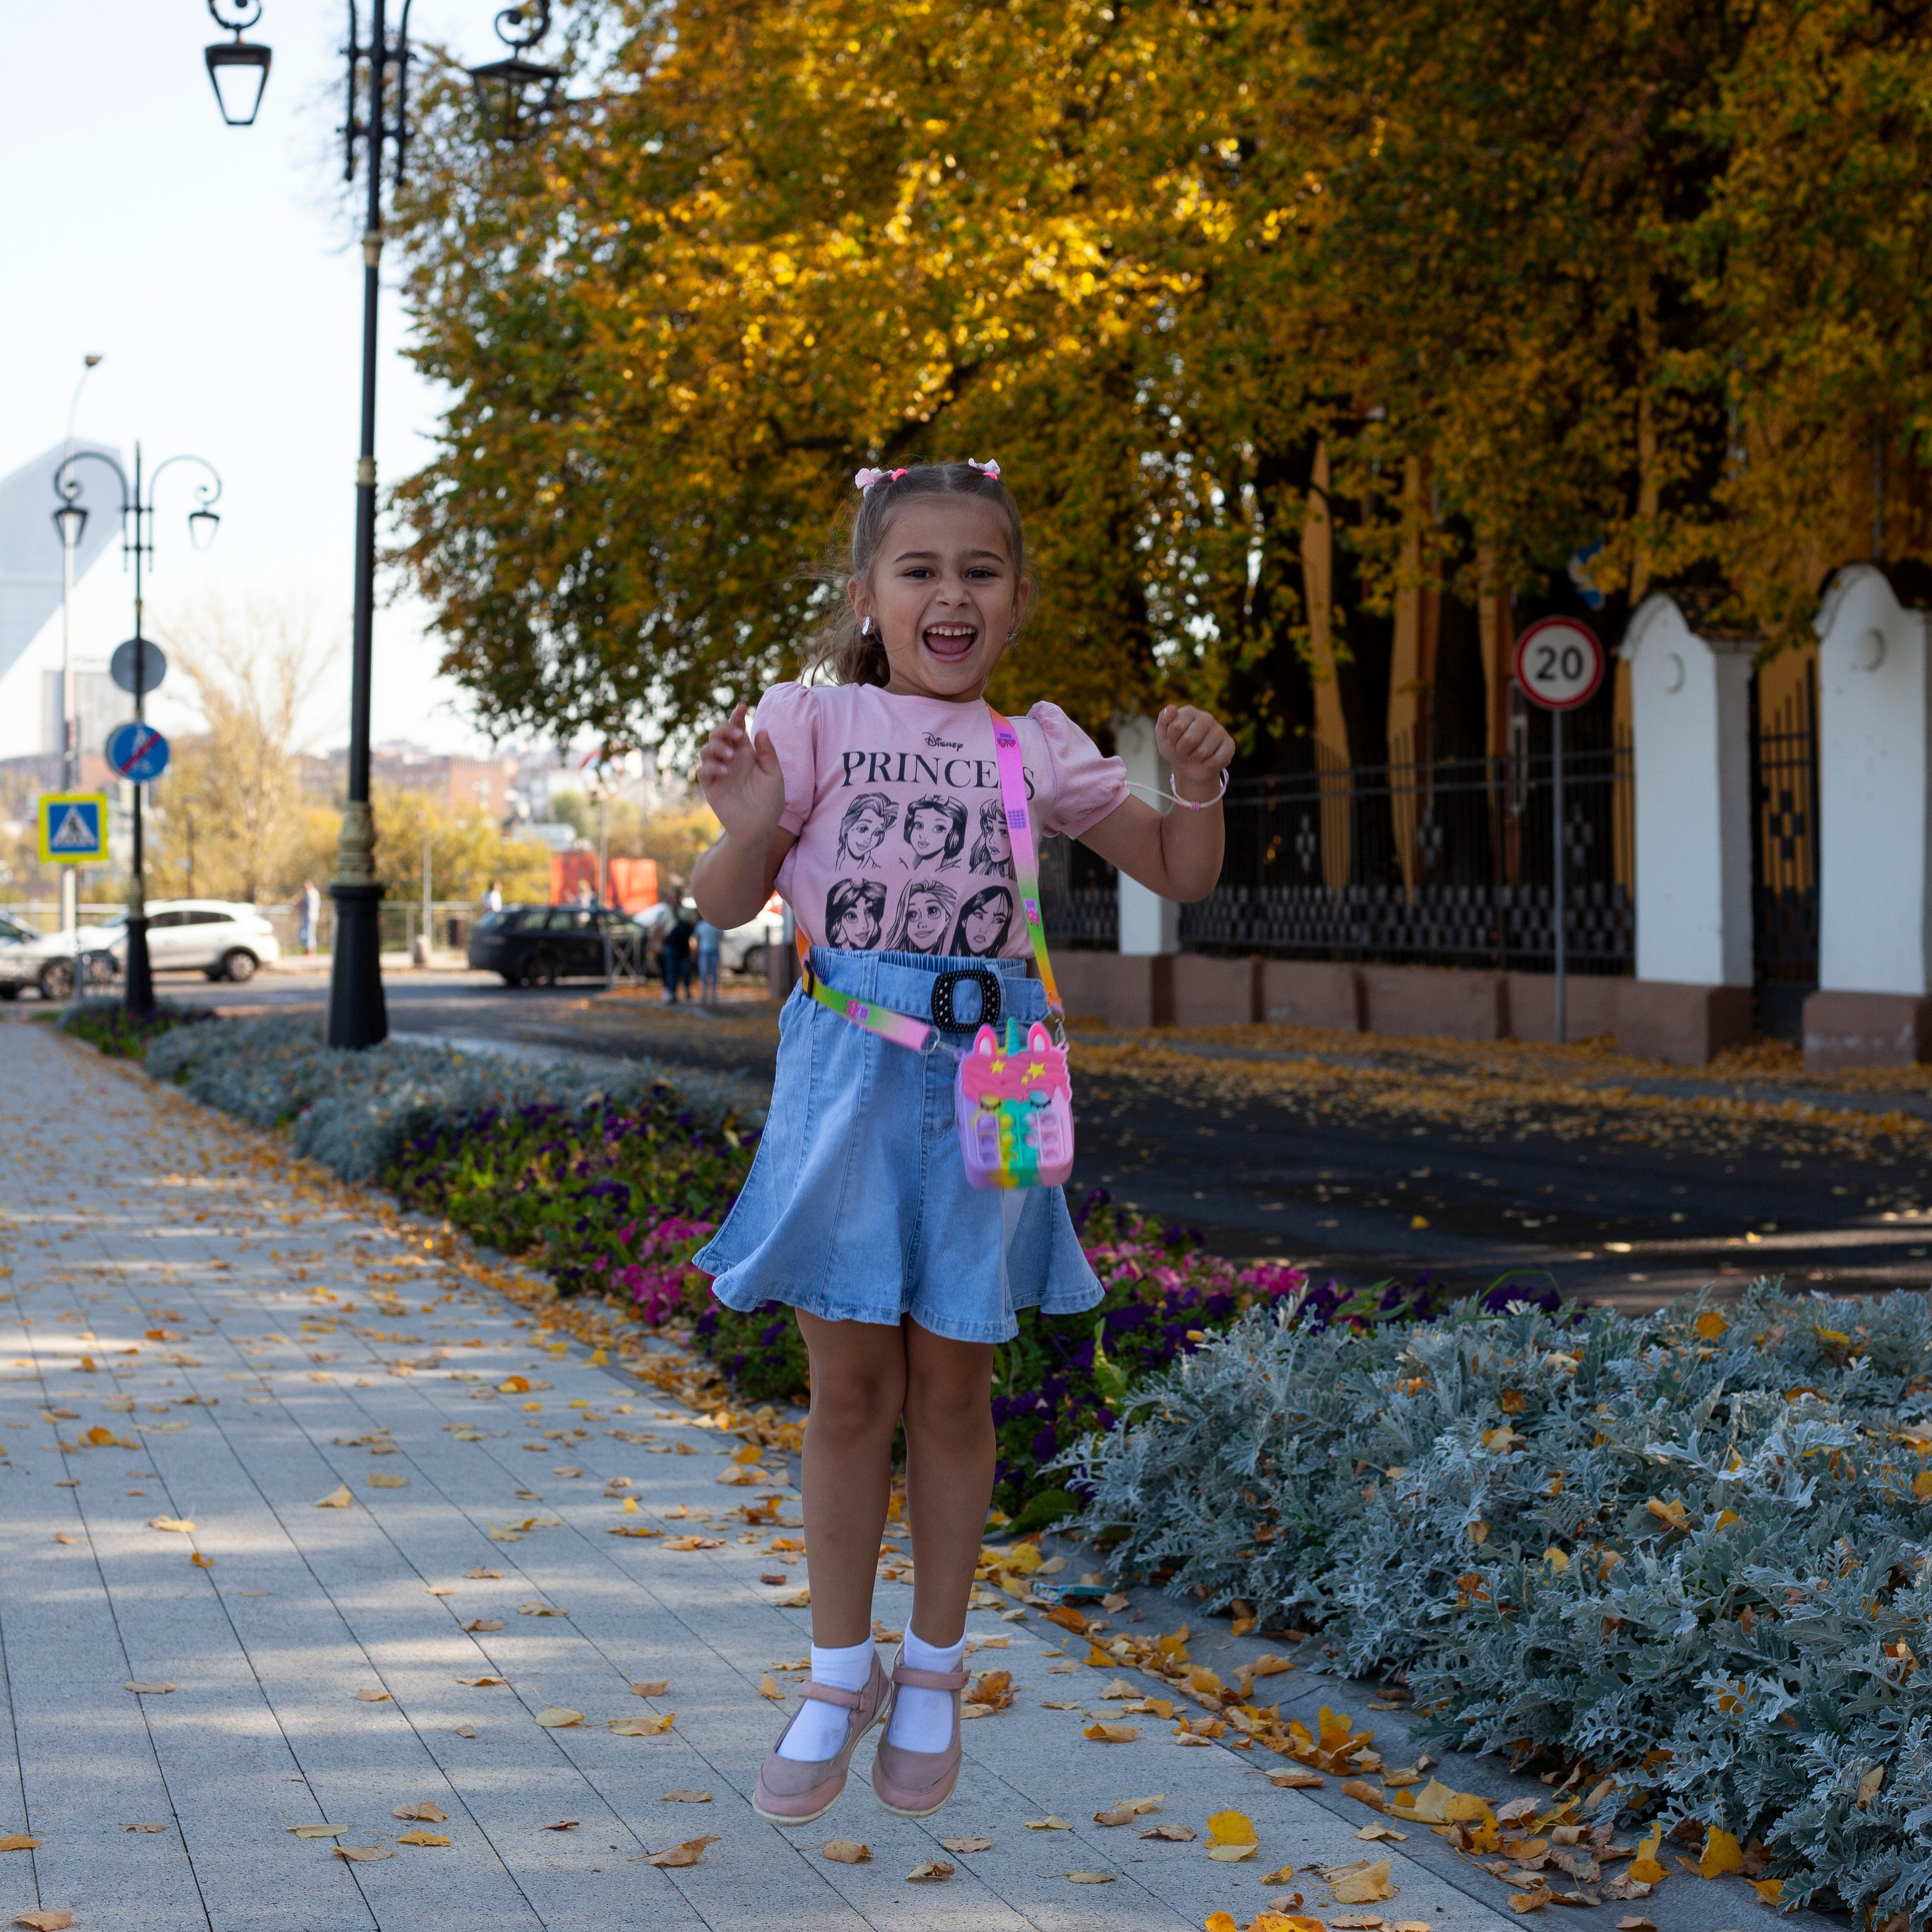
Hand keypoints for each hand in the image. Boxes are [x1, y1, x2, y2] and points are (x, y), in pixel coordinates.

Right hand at [698, 702, 787, 844]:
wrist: (759, 828)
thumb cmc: (770, 803)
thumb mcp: (774, 775)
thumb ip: (768, 753)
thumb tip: (761, 730)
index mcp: (746, 753)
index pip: (738, 729)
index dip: (737, 716)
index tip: (742, 706)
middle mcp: (731, 760)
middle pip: (718, 734)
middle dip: (724, 729)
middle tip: (736, 734)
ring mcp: (719, 772)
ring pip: (707, 749)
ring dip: (717, 747)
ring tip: (730, 756)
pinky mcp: (711, 787)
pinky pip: (703, 770)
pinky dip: (711, 767)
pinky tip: (724, 772)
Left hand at [1155, 704, 1233, 801]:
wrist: (1188, 766)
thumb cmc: (1175, 747)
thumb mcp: (1163, 736)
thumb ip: (1163, 720)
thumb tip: (1171, 708)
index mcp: (1189, 711)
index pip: (1176, 727)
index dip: (1172, 740)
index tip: (1173, 740)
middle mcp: (1206, 717)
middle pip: (1190, 739)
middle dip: (1182, 750)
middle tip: (1184, 750)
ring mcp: (1220, 730)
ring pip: (1202, 751)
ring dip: (1194, 759)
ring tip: (1194, 755)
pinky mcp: (1229, 744)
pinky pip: (1217, 759)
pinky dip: (1207, 765)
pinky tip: (1206, 761)